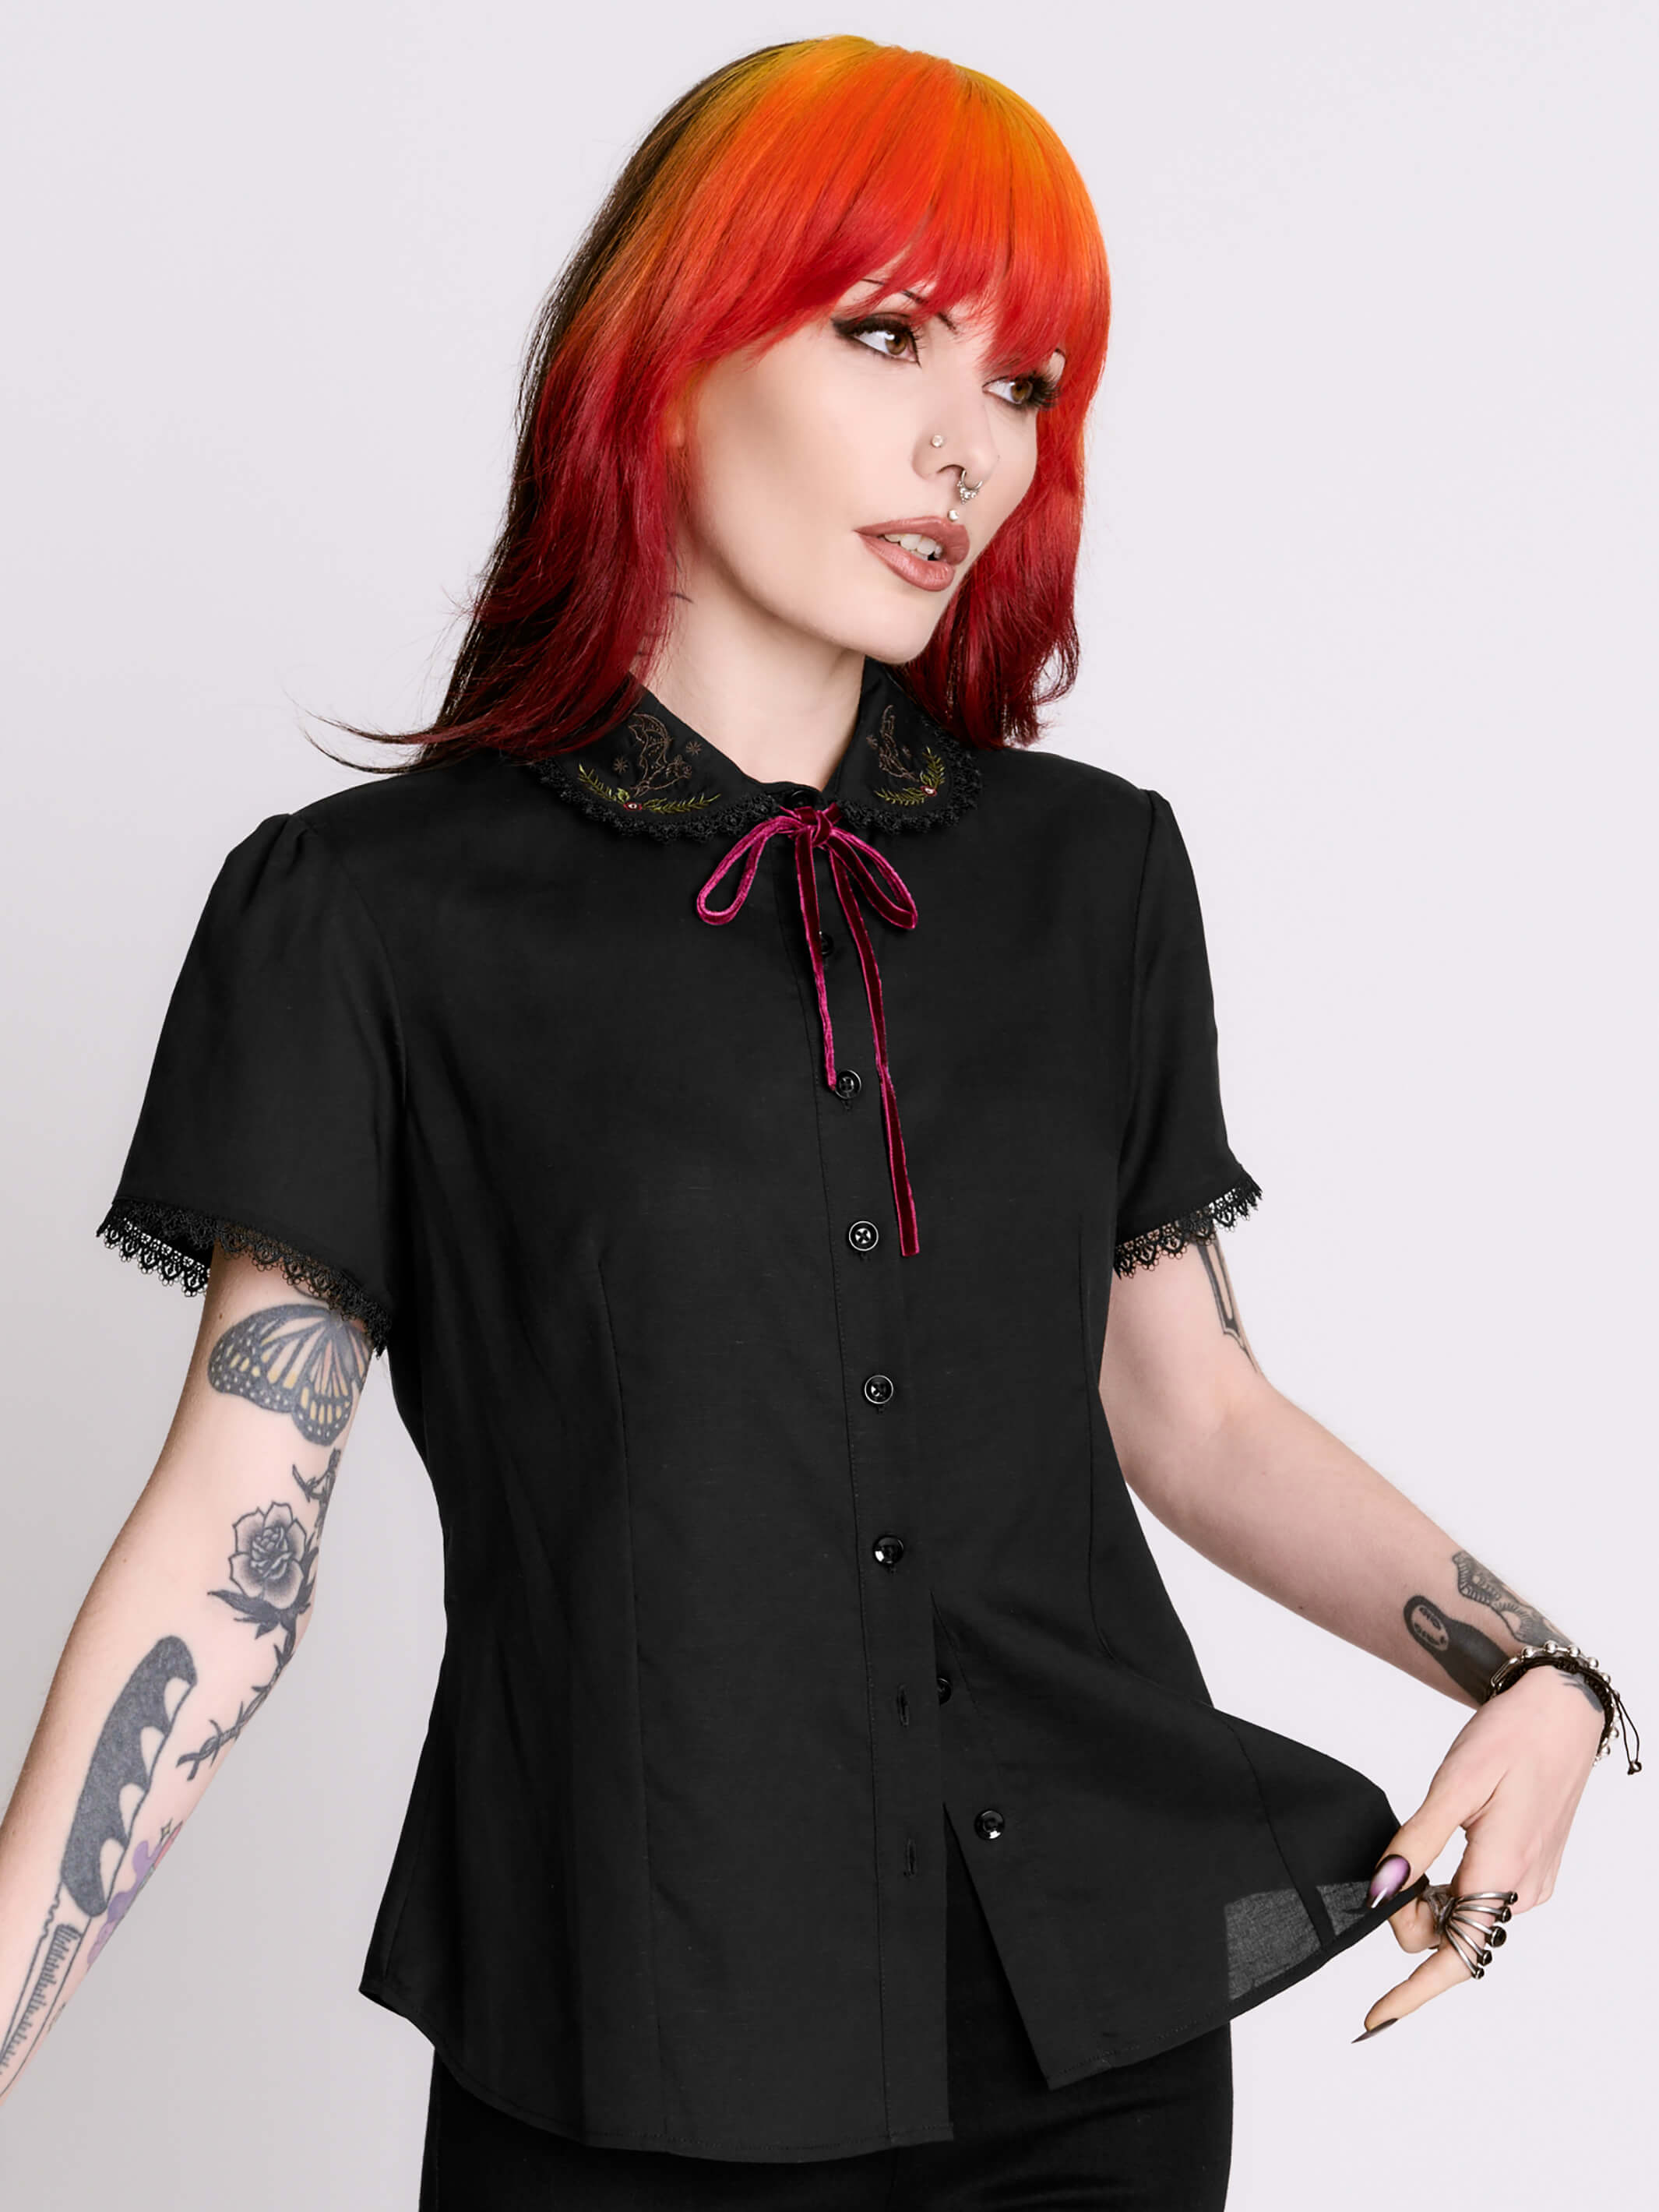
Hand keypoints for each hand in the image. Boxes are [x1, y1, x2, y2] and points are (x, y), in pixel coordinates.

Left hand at [1356, 1664, 1604, 2035]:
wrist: (1560, 1712)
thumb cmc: (1509, 1738)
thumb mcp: (1453, 1784)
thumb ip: (1414, 1843)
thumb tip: (1379, 1892)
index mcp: (1504, 1871)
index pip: (1456, 1955)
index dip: (1412, 1992)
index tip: (1372, 2019)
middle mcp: (1524, 1889)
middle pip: (1450, 1937)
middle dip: (1411, 1916)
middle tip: (1396, 1863)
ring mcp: (1532, 1882)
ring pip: (1464, 1919)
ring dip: (1432, 1901)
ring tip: (1422, 1845)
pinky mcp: (1531, 1869)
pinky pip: (1481, 1900)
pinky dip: (1450, 1890)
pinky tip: (1442, 1850)